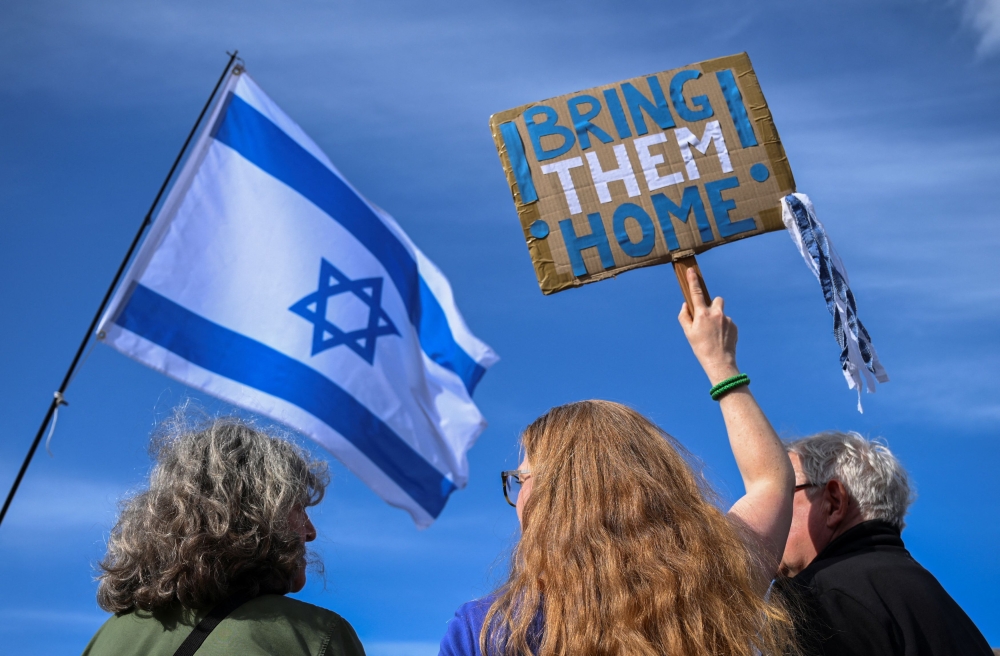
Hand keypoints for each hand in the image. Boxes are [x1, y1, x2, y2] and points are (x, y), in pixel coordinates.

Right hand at [677, 268, 739, 384]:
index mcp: (703, 315)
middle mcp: (716, 314)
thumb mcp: (688, 333)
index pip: (696, 293)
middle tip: (708, 317)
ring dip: (718, 319)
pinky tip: (720, 339)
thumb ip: (684, 317)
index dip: (692, 281)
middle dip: (713, 304)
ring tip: (714, 335)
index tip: (691, 271)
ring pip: (722, 313)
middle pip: (717, 299)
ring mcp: (727, 319)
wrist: (720, 362)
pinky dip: (724, 328)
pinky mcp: (735, 326)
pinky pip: (728, 322)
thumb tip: (686, 305)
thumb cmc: (701, 348)